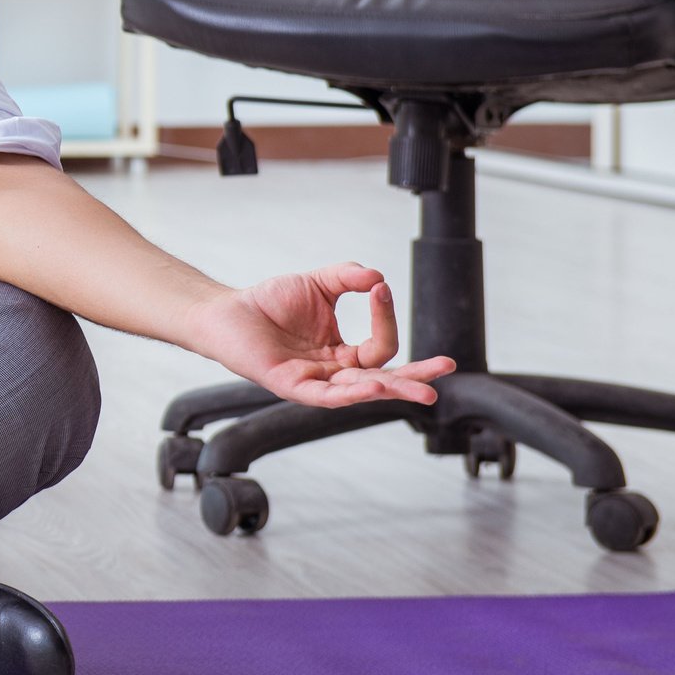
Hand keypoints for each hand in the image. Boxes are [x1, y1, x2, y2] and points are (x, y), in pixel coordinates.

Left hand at [184, 263, 455, 407]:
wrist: (227, 311)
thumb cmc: (268, 302)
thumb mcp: (318, 284)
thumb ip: (348, 277)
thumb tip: (379, 277)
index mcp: (342, 353)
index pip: (381, 347)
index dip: (385, 318)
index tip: (380, 289)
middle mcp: (333, 373)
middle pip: (384, 379)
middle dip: (417, 376)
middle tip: (448, 369)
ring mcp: (315, 383)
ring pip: (361, 391)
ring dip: (393, 389)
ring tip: (424, 390)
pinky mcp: (292, 387)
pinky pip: (328, 396)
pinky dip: (352, 393)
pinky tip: (373, 386)